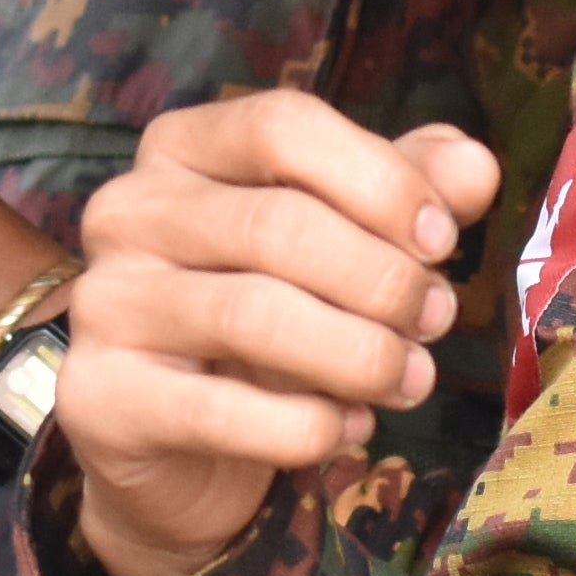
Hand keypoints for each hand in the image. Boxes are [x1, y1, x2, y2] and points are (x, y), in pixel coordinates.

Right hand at [56, 91, 497, 575]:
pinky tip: (348, 430)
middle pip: (276, 224)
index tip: (442, 240)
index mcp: (183, 148)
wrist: (176, 449)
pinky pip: (221, 412)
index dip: (378, 180)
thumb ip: (402, 195)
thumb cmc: (264, 322)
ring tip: (411, 379)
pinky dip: (307, 426)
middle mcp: (128, 211)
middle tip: (437, 322)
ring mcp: (105, 304)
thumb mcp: (340, 241)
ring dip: (358, 354)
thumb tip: (473, 167)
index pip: (281, 126)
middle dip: (382, 279)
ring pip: (253, 315)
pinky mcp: (101, 398)